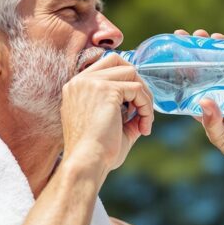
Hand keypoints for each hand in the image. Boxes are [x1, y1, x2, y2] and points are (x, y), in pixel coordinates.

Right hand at [60, 53, 152, 172]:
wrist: (86, 163)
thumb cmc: (96, 154)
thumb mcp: (110, 128)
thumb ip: (125, 114)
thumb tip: (144, 110)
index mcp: (76, 88)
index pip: (105, 66)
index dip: (125, 80)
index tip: (134, 105)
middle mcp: (81, 81)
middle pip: (118, 61)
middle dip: (137, 83)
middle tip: (144, 109)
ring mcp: (92, 83)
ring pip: (132, 74)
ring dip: (145, 98)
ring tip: (144, 123)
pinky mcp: (106, 90)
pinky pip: (138, 89)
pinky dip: (146, 108)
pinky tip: (143, 128)